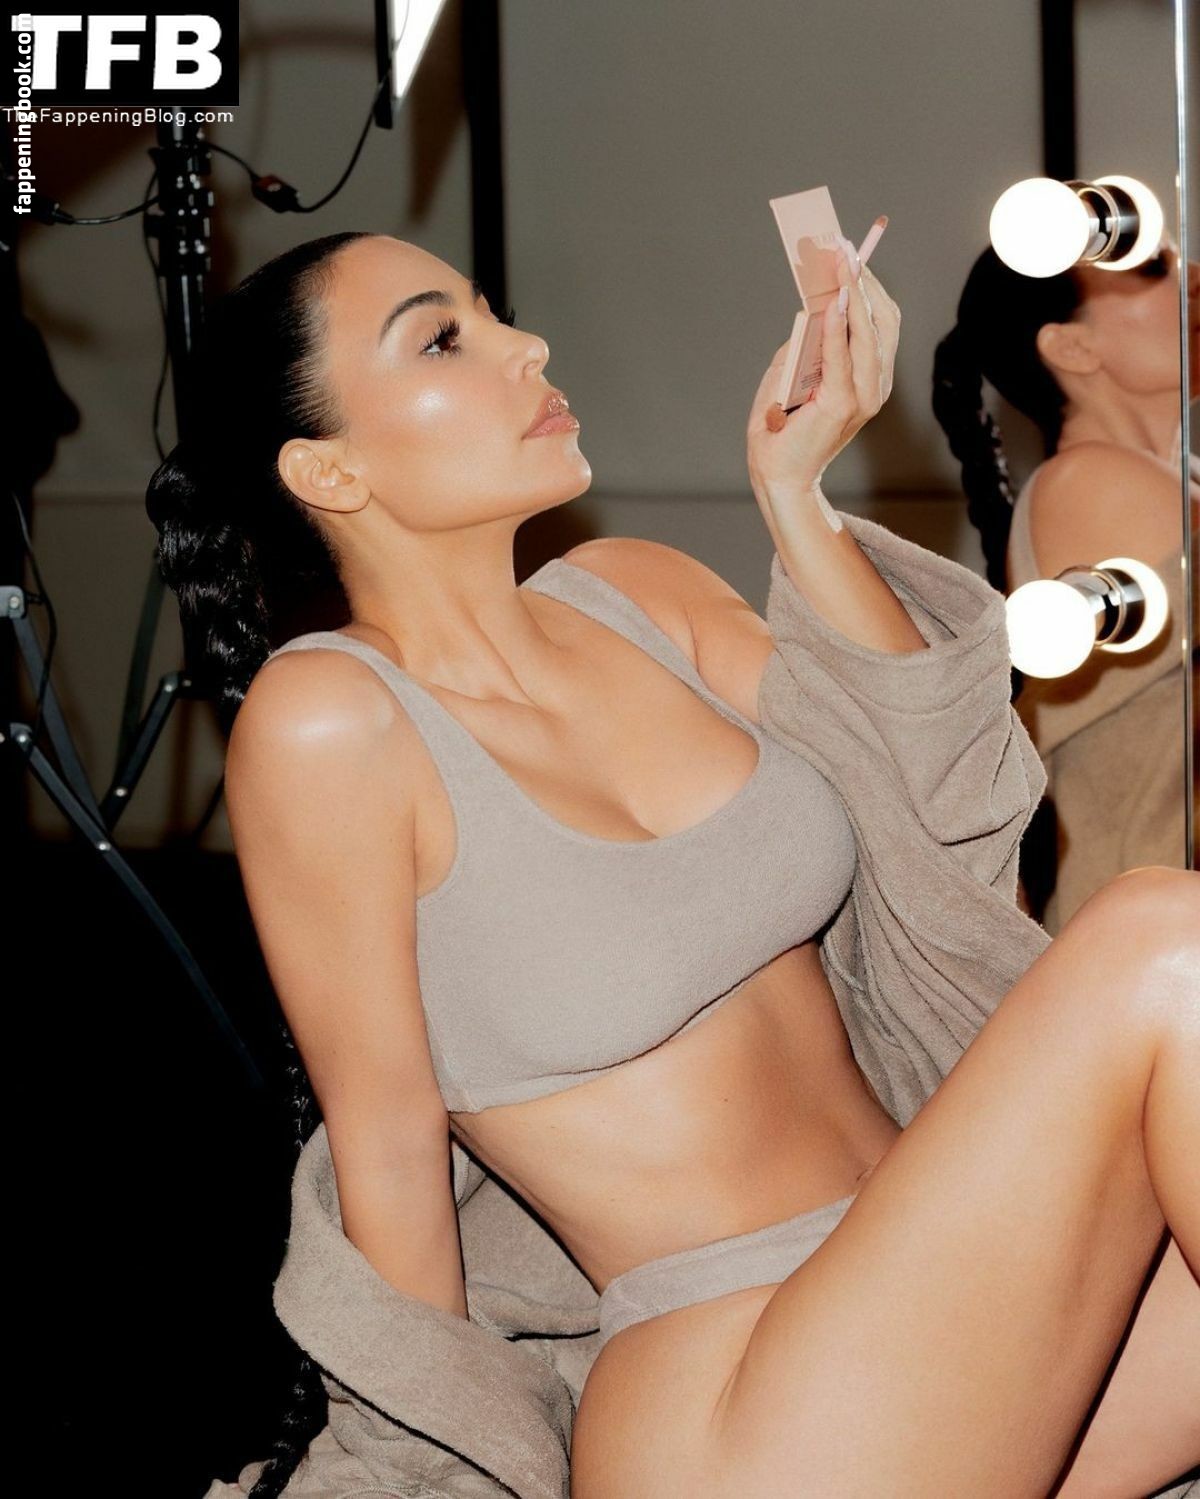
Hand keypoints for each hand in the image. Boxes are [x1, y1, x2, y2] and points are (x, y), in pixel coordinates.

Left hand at [746, 247, 899, 501]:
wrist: (778, 476)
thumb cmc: (781, 430)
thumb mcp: (790, 375)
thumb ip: (805, 345)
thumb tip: (811, 310)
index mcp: (867, 378)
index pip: (878, 320)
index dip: (867, 282)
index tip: (850, 249)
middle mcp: (874, 385)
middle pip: (880, 319)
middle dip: (863, 278)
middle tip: (844, 245)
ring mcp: (863, 395)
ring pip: (869, 332)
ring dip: (855, 291)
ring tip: (842, 259)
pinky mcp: (845, 404)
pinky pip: (843, 355)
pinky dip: (841, 325)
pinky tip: (836, 298)